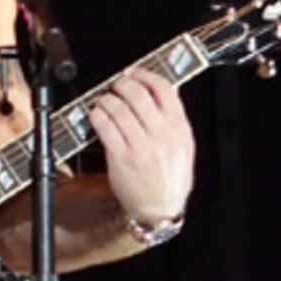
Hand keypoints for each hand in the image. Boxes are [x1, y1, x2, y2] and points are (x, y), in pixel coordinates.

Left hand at [91, 68, 195, 232]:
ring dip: (106, 99)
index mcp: (178, 127)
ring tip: (104, 101)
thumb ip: (174, 118)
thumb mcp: (183, 144)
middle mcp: (160, 134)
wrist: (160, 207)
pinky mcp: (121, 157)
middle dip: (121, 84)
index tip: (134, 73)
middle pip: (137, 93)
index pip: (163, 88)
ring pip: (117, 107)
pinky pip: (105, 126)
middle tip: (115, 86)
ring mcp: (140, 145)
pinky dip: (97, 115)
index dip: (144, 75)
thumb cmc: (170, 177)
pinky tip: (97, 115)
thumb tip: (162, 91)